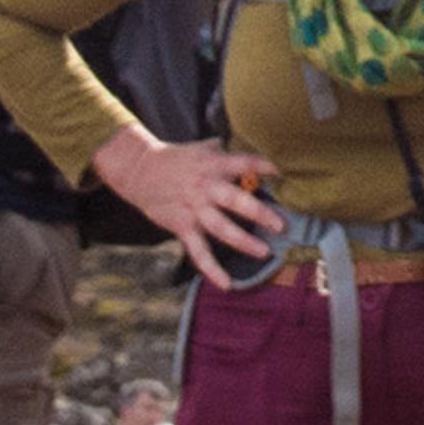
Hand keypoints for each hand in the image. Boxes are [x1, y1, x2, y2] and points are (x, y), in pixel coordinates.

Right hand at [91, 128, 283, 293]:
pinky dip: (212, 269)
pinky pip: (199, 251)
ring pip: (221, 228)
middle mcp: (206, 188)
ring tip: (264, 252)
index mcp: (214, 165)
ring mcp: (194, 209)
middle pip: (235, 201)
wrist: (139, 169)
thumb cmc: (177, 158)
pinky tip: (227, 284)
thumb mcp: (203, 148)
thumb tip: (251, 140)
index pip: (244, 163)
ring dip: (243, 241)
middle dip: (260, 213)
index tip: (284, 172)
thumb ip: (227, 149)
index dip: (264, 166)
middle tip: (282, 224)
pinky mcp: (182, 226)